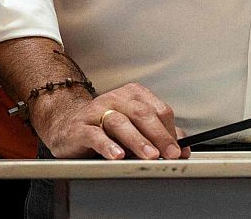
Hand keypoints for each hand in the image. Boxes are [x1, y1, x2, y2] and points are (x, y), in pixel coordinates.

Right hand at [35, 82, 187, 160]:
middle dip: (159, 136)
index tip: (178, 150)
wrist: (67, 126)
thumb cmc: (105, 127)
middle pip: (143, 114)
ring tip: (150, 155)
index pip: (159, 110)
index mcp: (134, 95)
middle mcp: (116, 98)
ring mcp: (97, 111)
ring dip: (138, 141)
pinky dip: (108, 145)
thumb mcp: (134, 127)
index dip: (170, 131)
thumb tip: (183, 149)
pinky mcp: (80, 127)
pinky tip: (117, 155)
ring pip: (121, 123)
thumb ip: (158, 135)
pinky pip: (95, 135)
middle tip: (169, 154)